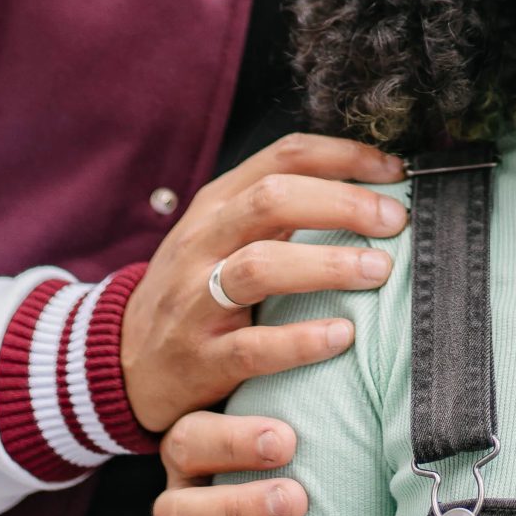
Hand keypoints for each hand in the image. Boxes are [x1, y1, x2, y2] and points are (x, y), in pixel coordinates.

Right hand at [120, 132, 407, 439]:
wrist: (119, 358)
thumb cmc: (194, 287)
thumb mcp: (224, 233)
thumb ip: (282, 208)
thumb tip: (369, 185)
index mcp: (218, 203)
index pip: (284, 157)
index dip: (345, 157)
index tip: (396, 171)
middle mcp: (203, 242)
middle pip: (272, 201)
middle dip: (342, 205)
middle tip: (395, 221)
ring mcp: (195, 299)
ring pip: (259, 266)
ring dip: (326, 266)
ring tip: (378, 271)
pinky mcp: (199, 358)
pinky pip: (251, 346)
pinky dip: (300, 340)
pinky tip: (342, 336)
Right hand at [141, 412, 309, 515]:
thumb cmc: (305, 459)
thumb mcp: (298, 431)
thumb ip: (315, 403)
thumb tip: (361, 336)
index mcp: (203, 457)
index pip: (191, 438)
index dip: (234, 441)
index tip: (291, 441)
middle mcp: (185, 506)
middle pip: (175, 506)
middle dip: (233, 502)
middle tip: (295, 499)